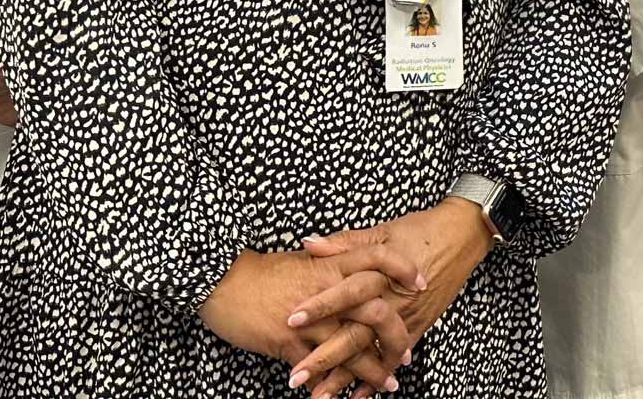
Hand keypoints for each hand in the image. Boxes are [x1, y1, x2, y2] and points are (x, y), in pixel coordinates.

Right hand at [199, 245, 423, 395]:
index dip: (403, 268)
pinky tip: (340, 396)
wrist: (222, 281)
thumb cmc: (263, 271)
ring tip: (388, 384)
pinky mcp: (288, 341)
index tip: (420, 283)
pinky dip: (330, 384)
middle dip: (395, 336)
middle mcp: (327, 290)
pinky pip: (316, 368)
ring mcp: (309, 318)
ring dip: (371, 370)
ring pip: (351, 346)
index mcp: (332, 263)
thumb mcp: (304, 260)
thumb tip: (357, 267)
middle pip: (375, 311)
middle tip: (405, 353)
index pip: (380, 257)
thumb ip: (333, 263)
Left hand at [289, 200, 494, 395]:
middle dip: (325, 357)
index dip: (320, 306)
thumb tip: (308, 244)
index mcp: (382, 273)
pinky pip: (394, 356)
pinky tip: (358, 395)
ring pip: (372, 352)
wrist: (462, 236)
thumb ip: (343, 242)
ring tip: (319, 396)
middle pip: (356, 333)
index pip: (347, 292)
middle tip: (296, 375)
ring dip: (346, 376)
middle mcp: (394, 300)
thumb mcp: (381, 231)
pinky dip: (376, 377)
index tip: (291, 321)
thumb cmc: (421, 230)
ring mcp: (406, 317)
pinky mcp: (418, 325)